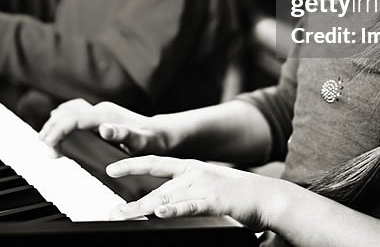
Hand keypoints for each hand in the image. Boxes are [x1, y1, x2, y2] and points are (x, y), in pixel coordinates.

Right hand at [38, 98, 167, 153]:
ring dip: (55, 122)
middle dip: (52, 127)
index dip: (58, 130)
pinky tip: (57, 125)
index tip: (49, 146)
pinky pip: (75, 111)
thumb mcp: (139, 141)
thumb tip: (103, 128)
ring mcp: (100, 110)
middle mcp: (100, 109)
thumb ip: (123, 134)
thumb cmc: (149, 141)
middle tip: (43, 146)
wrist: (159, 134)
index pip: (73, 118)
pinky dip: (62, 118)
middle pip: (67, 113)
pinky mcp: (100, 114)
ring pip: (69, 110)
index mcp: (105, 115)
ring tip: (45, 139)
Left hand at [106, 156, 284, 230]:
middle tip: (112, 213)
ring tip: (123, 216)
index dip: (132, 165)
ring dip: (143, 209)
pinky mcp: (214, 201)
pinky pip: (189, 206)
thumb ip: (186, 193)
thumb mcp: (207, 187)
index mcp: (190, 167)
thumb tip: (164, 204)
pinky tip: (160, 213)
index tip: (111, 169)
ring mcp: (203, 186)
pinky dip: (174, 209)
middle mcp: (193, 173)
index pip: (155, 163)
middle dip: (132, 202)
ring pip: (167, 198)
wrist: (268, 196)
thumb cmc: (239, 196)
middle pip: (156, 188)